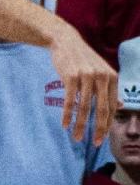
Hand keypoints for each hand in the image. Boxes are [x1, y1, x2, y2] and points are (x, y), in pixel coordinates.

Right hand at [48, 27, 116, 144]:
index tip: (101, 138)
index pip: (112, 107)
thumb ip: (110, 89)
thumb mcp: (100, 72)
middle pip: (102, 109)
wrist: (65, 41)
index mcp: (112, 77)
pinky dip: (68, 115)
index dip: (107, 124)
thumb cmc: (83, 59)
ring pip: (85, 107)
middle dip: (98, 129)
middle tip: (94, 143)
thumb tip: (120, 105)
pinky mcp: (71, 77)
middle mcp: (102, 77)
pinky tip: (65, 125)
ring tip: (76, 138)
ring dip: (80, 125)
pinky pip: (70, 101)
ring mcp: (87, 76)